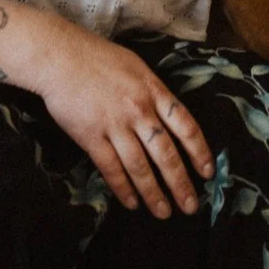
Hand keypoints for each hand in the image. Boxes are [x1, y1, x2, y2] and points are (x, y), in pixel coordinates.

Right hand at [30, 21, 213, 217]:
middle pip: (166, 153)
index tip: (207, 172)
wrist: (60, 56)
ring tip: (163, 212)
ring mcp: (115, 125)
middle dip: (181, 183)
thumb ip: (153, 92)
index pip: (186, 126)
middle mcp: (139, 110)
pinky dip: (123, 188)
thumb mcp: (136, 67)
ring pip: (140, 166)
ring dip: (154, 193)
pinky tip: (132, 203)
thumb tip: (167, 116)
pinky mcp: (91, 136)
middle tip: (190, 207)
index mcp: (153, 91)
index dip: (199, 151)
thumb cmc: (98, 57)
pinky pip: (111, 168)